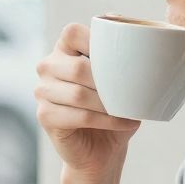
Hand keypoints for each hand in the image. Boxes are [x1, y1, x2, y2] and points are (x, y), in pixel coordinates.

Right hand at [35, 22, 140, 174]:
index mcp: (64, 50)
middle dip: (108, 83)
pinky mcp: (44, 115)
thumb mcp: (122, 83)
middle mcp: (48, 67)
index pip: (73, 32)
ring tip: (129, 111)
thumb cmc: (113, 111)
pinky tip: (126, 123)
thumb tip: (141, 38)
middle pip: (78, 67)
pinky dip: (108, 121)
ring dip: (109, 105)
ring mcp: (43, 91)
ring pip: (78, 94)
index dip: (96, 41)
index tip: (121, 59)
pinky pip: (80, 116)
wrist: (102, 151)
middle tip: (130, 95)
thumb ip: (124, 60)